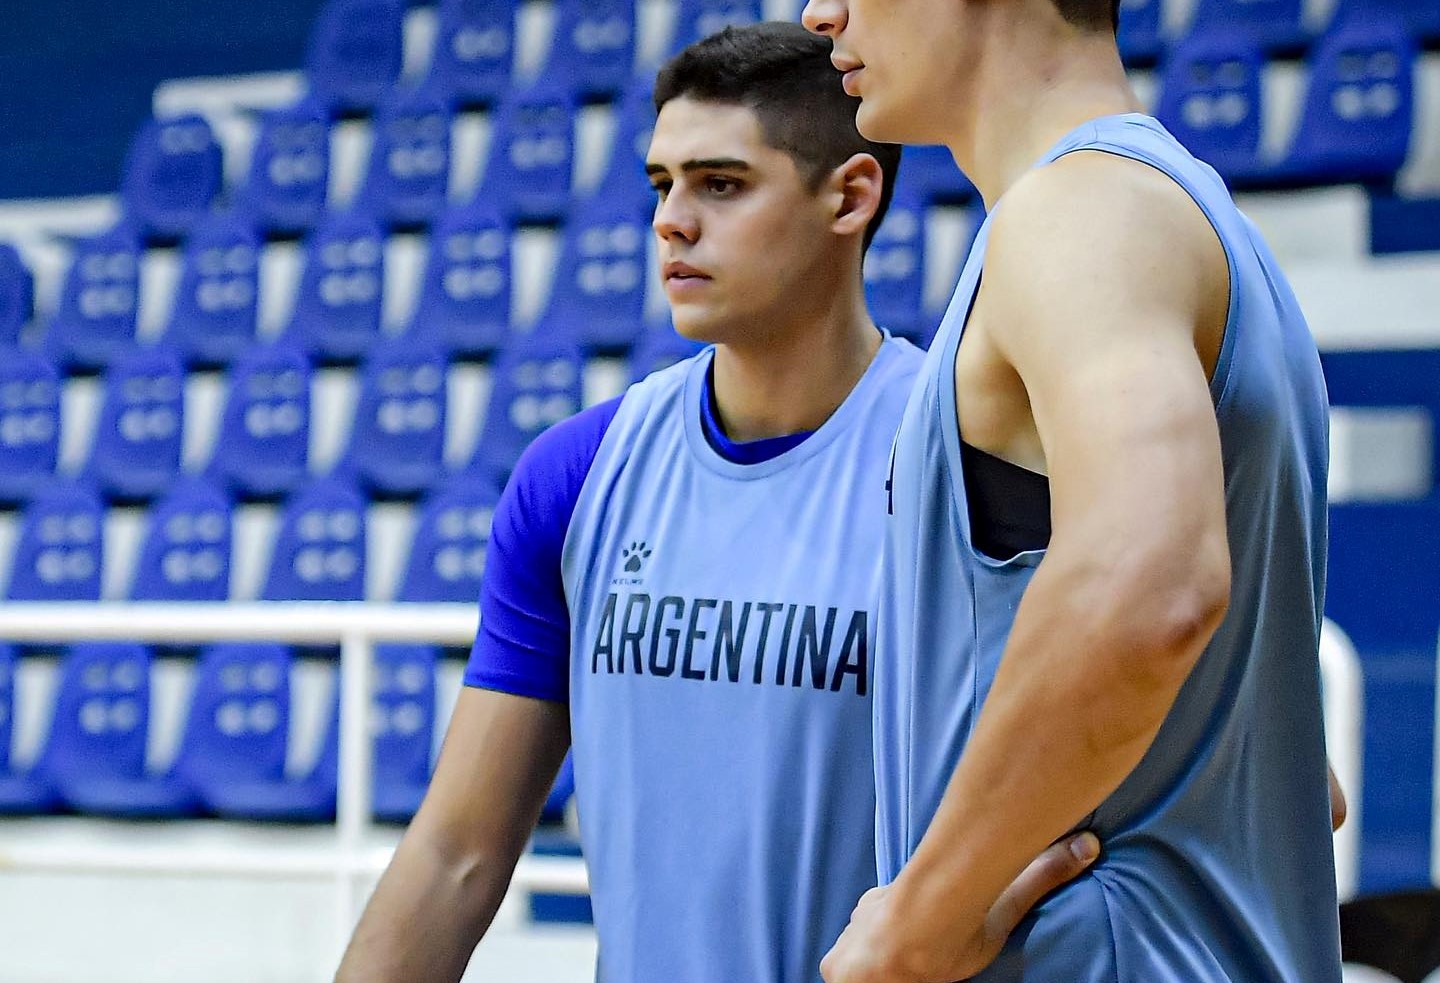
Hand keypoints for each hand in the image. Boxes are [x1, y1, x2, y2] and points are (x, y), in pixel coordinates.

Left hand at [819, 831, 1099, 982]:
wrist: (911, 940)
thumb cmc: (954, 925)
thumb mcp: (1000, 906)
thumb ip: (1038, 877)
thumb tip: (1089, 844)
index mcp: (885, 904)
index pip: (883, 919)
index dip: (900, 928)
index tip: (917, 940)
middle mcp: (859, 923)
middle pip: (866, 940)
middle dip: (881, 951)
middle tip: (906, 961)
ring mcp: (843, 952)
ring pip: (852, 963)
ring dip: (870, 968)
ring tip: (898, 972)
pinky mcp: (835, 971)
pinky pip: (845, 979)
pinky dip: (862, 980)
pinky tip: (885, 979)